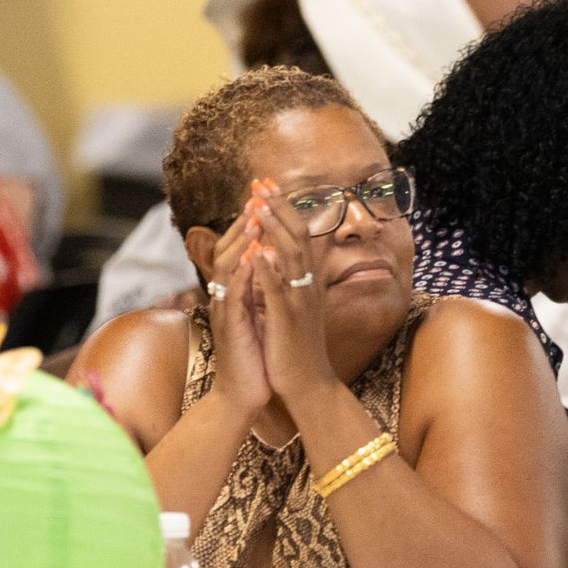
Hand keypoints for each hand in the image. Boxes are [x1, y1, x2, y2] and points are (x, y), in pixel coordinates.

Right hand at [205, 208, 269, 412]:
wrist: (243, 394)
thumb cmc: (254, 357)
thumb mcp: (260, 316)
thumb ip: (261, 290)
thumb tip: (272, 263)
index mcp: (236, 292)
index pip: (240, 250)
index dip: (251, 225)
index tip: (266, 200)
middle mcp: (226, 296)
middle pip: (228, 250)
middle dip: (243, 222)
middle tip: (256, 195)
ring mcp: (225, 310)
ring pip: (228, 267)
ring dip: (242, 242)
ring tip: (255, 218)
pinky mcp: (229, 327)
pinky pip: (233, 295)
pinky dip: (242, 275)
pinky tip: (251, 259)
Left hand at [248, 179, 337, 406]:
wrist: (309, 385)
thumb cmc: (296, 349)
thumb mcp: (294, 309)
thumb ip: (287, 282)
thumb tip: (276, 256)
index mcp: (307, 283)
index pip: (299, 236)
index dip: (284, 209)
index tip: (268, 186)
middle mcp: (308, 287)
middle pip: (297, 237)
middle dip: (278, 209)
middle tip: (261, 183)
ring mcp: (300, 303)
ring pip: (290, 258)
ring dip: (274, 230)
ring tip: (260, 206)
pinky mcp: (288, 322)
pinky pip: (277, 291)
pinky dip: (268, 271)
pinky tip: (257, 253)